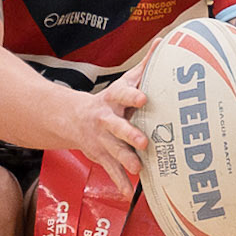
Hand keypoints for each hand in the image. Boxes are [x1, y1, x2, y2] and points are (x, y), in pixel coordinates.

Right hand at [69, 68, 148, 198]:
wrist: (73, 118)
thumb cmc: (110, 100)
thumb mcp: (123, 82)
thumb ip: (144, 66)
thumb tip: (163, 42)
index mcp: (113, 99)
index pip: (123, 94)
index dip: (133, 95)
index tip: (145, 98)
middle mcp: (106, 120)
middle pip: (118, 127)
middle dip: (130, 134)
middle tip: (144, 142)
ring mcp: (102, 140)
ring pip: (114, 151)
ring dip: (125, 161)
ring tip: (137, 169)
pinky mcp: (101, 156)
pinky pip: (111, 171)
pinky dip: (119, 183)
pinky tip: (128, 193)